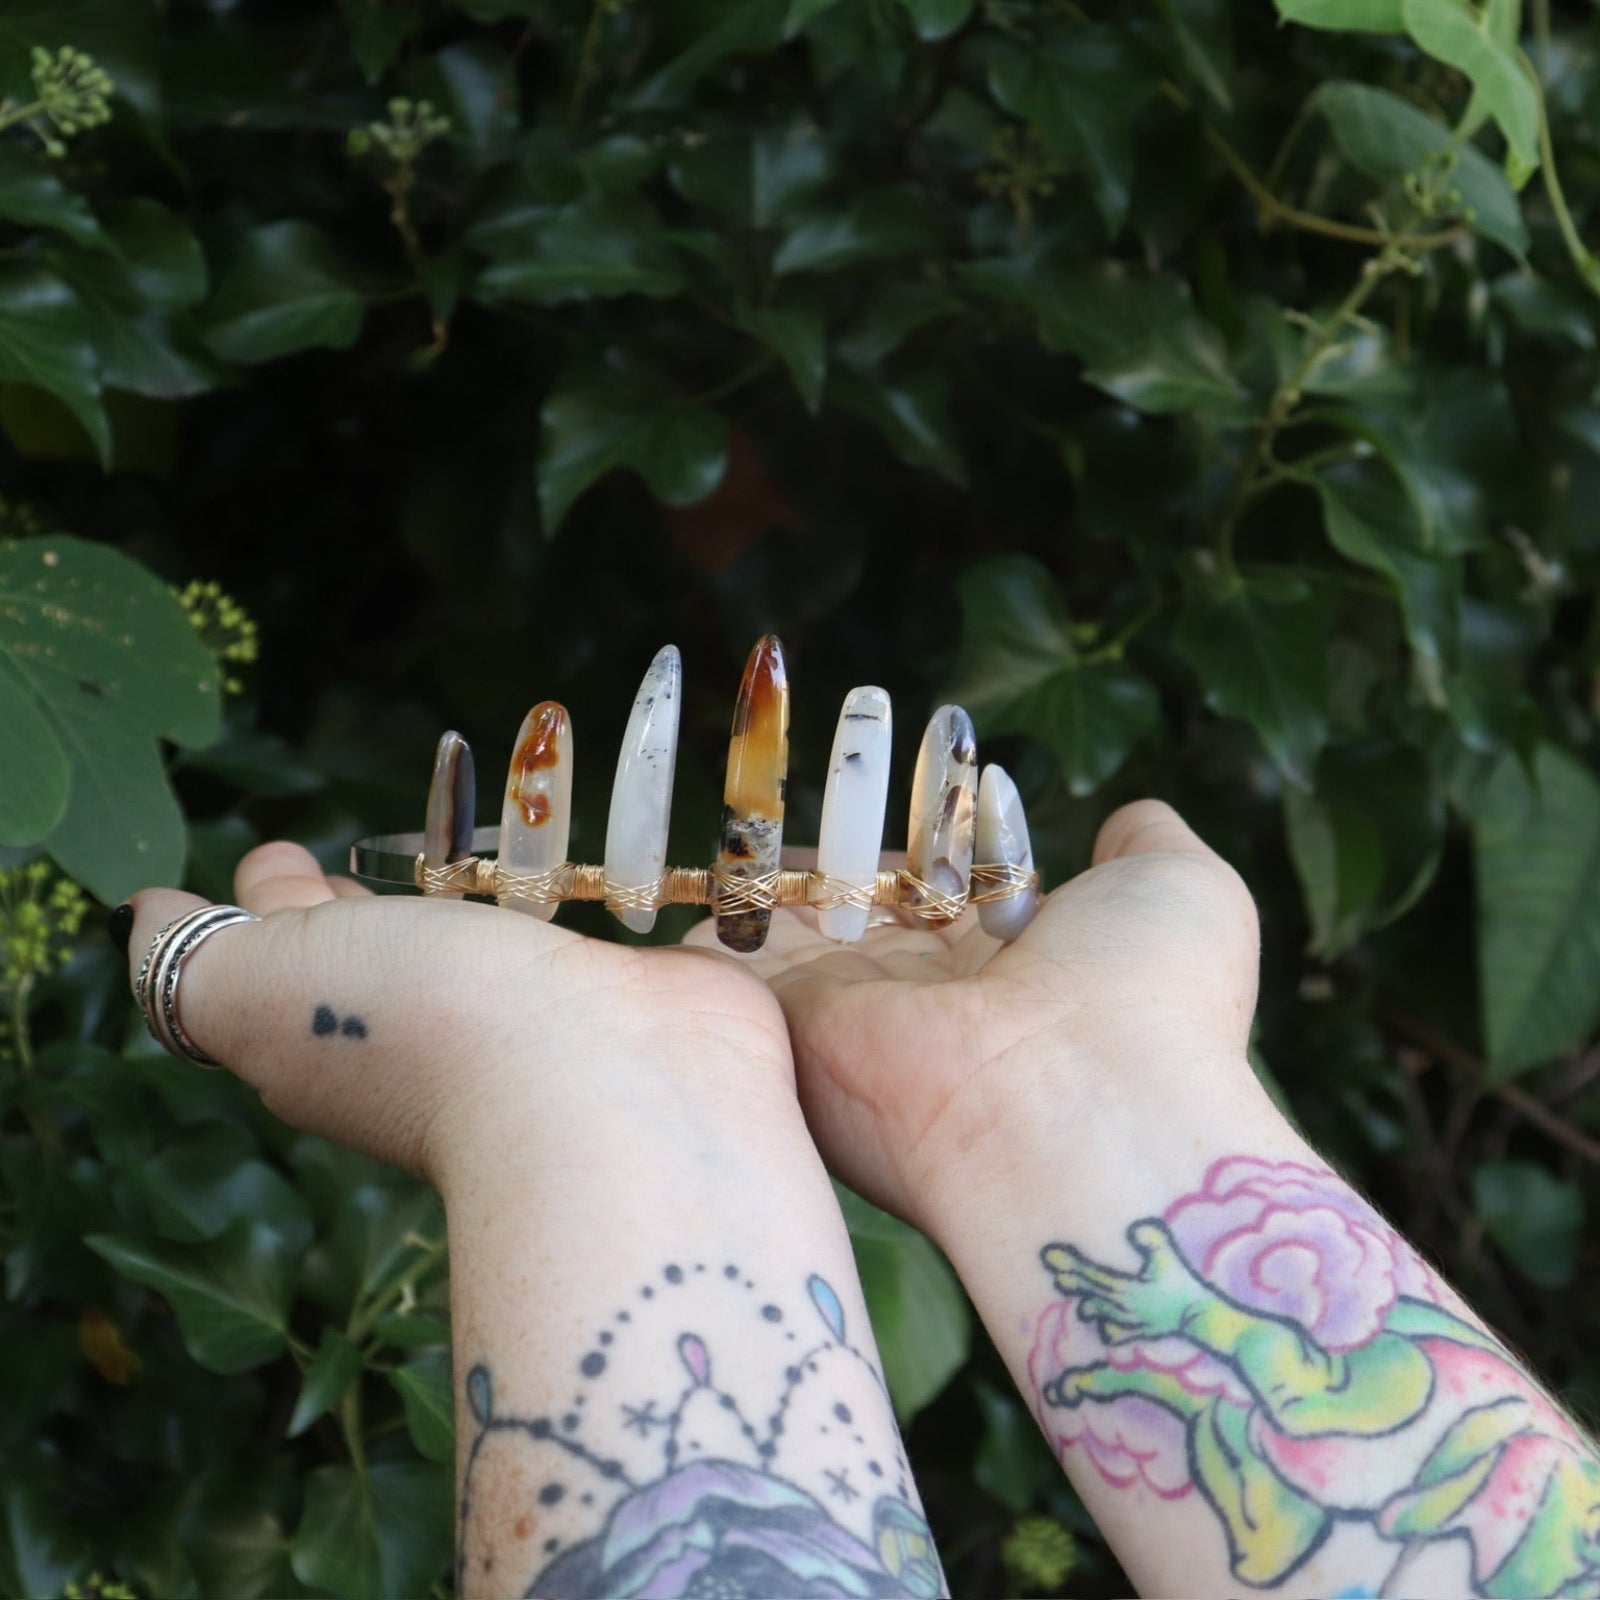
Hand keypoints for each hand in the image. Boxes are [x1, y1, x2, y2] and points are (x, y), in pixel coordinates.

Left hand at [124, 842, 794, 1188]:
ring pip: (503, 944)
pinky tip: (627, 875)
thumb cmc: (422, 1028)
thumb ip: (189, 957)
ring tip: (491, 838)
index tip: (279, 851)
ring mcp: (550, 1016)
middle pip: (387, 951)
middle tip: (361, 849)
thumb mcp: (255, 989)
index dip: (274, 902)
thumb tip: (143, 915)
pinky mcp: (643, 997)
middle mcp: (439, 1026)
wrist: (610, 1092)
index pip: (290, 950)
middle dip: (368, 901)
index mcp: (335, 1024)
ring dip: (492, 901)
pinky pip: (628, 935)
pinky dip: (625, 906)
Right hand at [684, 800, 1259, 1236]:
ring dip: (766, 863)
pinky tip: (697, 852)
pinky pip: (734, 961)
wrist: (1080, 1106)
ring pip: (793, 924)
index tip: (894, 776)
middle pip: (860, 904)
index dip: (919, 834)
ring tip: (738, 785)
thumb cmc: (1149, 997)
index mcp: (1012, 970)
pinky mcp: (793, 1030)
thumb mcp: (1182, 891)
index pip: (944, 892)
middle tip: (794, 770)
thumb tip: (1127, 815)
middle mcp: (928, 1002)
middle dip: (830, 842)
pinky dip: (712, 909)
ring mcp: (856, 1019)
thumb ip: (1144, 844)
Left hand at [1042, 1221, 1206, 1344]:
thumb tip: (1134, 1229)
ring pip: (1098, 1312)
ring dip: (1085, 1299)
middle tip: (1051, 1264)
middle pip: (1089, 1291)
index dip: (1069, 1265)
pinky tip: (1099, 1321)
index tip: (1050, 1255)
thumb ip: (1153, 1241)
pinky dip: (1105, 1325)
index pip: (1090, 1276)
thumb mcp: (1170, 1259)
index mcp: (1125, 1290)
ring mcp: (1128, 1323)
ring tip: (1068, 1286)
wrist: (1200, 1318)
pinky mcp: (1138, 1333)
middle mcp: (1121, 1308)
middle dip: (1070, 1277)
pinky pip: (1114, 1333)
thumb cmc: (1184, 1286)